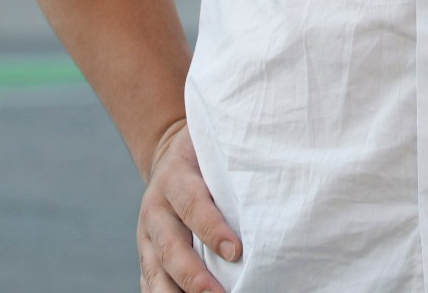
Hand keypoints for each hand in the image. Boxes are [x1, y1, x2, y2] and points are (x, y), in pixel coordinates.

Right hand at [139, 118, 240, 292]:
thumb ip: (237, 163)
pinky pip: (150, 280)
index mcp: (175, 177)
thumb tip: (280, 179)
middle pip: (170, 246)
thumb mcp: (218, 149)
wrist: (169, 158)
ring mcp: (148, 235)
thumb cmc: (208, 156)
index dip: (212, 228)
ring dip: (175, 292)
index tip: (236, 251)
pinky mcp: (147, 254)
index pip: (192, 204)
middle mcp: (156, 208)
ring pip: (155, 269)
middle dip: (193, 274)